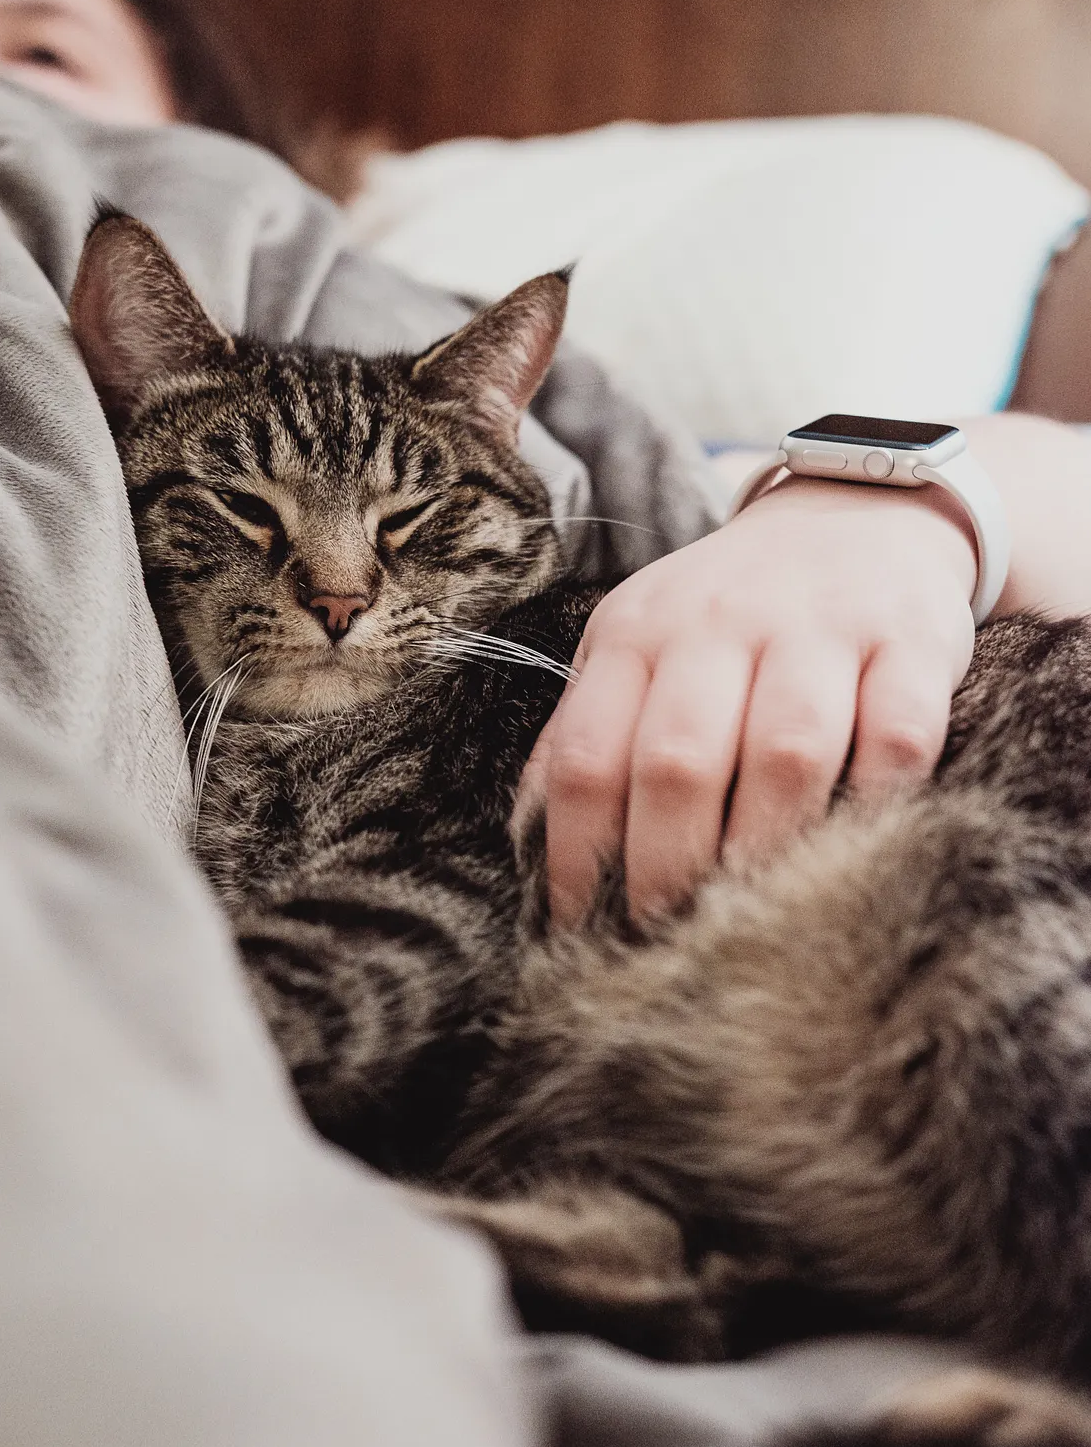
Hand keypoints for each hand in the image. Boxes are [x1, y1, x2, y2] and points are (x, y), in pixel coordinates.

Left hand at [516, 476, 977, 925]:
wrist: (860, 508)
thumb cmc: (733, 610)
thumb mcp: (641, 645)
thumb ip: (590, 731)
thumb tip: (533, 847)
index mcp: (637, 633)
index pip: (587, 756)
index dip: (575, 856)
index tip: (580, 928)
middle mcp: (720, 623)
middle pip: (677, 762)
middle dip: (665, 868)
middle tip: (668, 938)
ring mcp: (821, 629)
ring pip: (785, 753)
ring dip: (765, 850)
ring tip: (754, 918)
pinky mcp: (912, 642)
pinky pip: (896, 736)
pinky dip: (877, 802)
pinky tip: (858, 847)